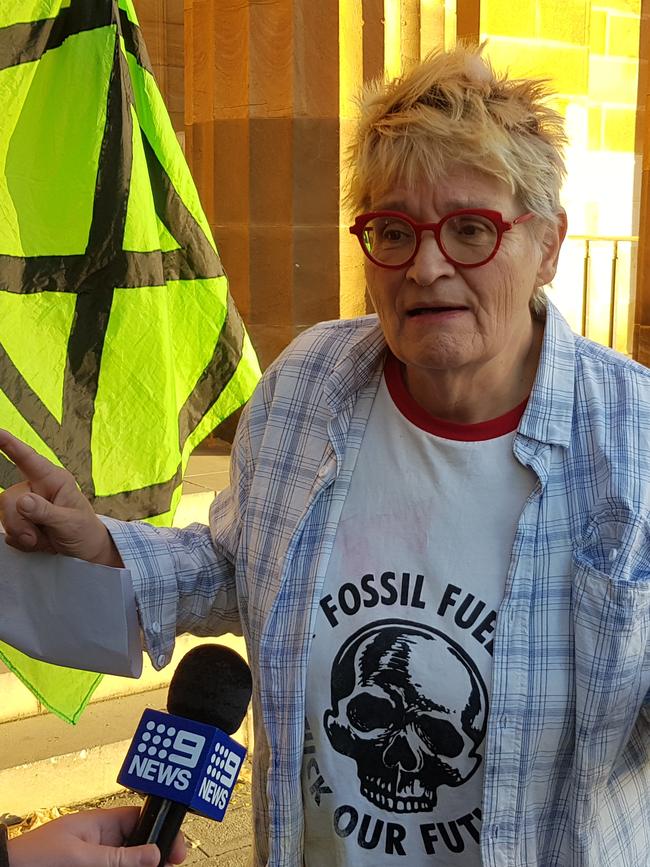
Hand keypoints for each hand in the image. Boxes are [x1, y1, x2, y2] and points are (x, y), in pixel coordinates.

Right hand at [0, 430, 122, 566]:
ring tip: (41, 540)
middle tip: (35, 537)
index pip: (28, 458)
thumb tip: (23, 501)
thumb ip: (46, 511)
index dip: (10, 444)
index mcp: (53, 480)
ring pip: (5, 514)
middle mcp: (37, 488)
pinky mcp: (21, 521)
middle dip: (18, 522)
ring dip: (21, 533)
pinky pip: (8, 531)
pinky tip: (38, 542)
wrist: (85, 550)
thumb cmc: (84, 530)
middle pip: (9, 498)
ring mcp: (27, 505)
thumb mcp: (70, 522)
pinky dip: (21, 541)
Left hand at [7, 806, 185, 866]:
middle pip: (138, 844)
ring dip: (143, 865)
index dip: (160, 830)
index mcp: (101, 824)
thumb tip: (155, 853)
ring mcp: (95, 858)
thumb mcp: (82, 857)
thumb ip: (119, 857)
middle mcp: (100, 840)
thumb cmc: (35, 857)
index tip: (175, 849)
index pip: (140, 820)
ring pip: (128, 861)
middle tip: (170, 866)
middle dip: (155, 855)